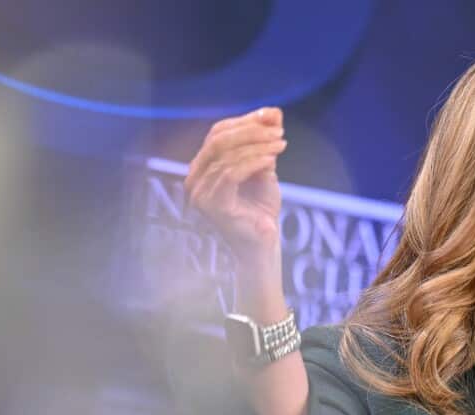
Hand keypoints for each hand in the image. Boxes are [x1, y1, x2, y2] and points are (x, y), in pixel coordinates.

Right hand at [185, 107, 287, 262]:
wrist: (263, 243)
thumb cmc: (260, 208)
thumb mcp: (264, 168)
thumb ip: (264, 142)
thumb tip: (274, 111)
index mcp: (201, 167)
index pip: (218, 133)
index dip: (245, 121)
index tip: (273, 116)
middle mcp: (194, 178)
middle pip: (218, 139)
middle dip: (251, 130)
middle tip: (278, 131)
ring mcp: (199, 193)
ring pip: (227, 156)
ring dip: (257, 146)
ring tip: (281, 144)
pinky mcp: (211, 205)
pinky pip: (231, 174)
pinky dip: (253, 162)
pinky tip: (272, 160)